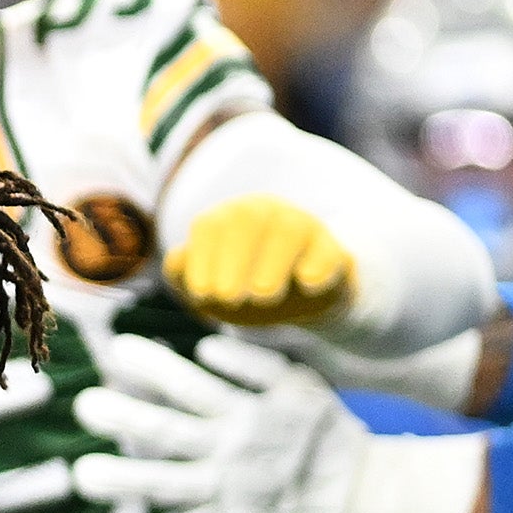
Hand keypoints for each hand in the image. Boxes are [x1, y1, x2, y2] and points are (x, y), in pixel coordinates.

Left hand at [72, 332, 483, 512]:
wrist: (362, 496)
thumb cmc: (323, 431)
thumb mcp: (301, 384)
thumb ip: (254, 362)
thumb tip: (206, 345)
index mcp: (245, 412)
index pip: (192, 384)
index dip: (155, 366)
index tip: (119, 348)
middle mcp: (229, 450)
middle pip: (168, 433)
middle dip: (124, 419)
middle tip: (85, 406)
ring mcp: (224, 491)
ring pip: (166, 485)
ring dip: (123, 480)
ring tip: (82, 475)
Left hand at [163, 195, 355, 329]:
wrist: (301, 299)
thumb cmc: (244, 286)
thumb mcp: (210, 286)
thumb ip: (185, 275)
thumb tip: (177, 262)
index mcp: (229, 218)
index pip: (211, 226)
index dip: (203, 258)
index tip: (200, 293)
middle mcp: (267, 214)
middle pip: (248, 220)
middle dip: (234, 258)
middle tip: (226, 298)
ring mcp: (305, 228)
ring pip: (290, 230)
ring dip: (273, 261)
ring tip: (262, 296)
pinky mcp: (334, 252)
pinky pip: (330, 250)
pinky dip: (319, 264)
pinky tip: (307, 282)